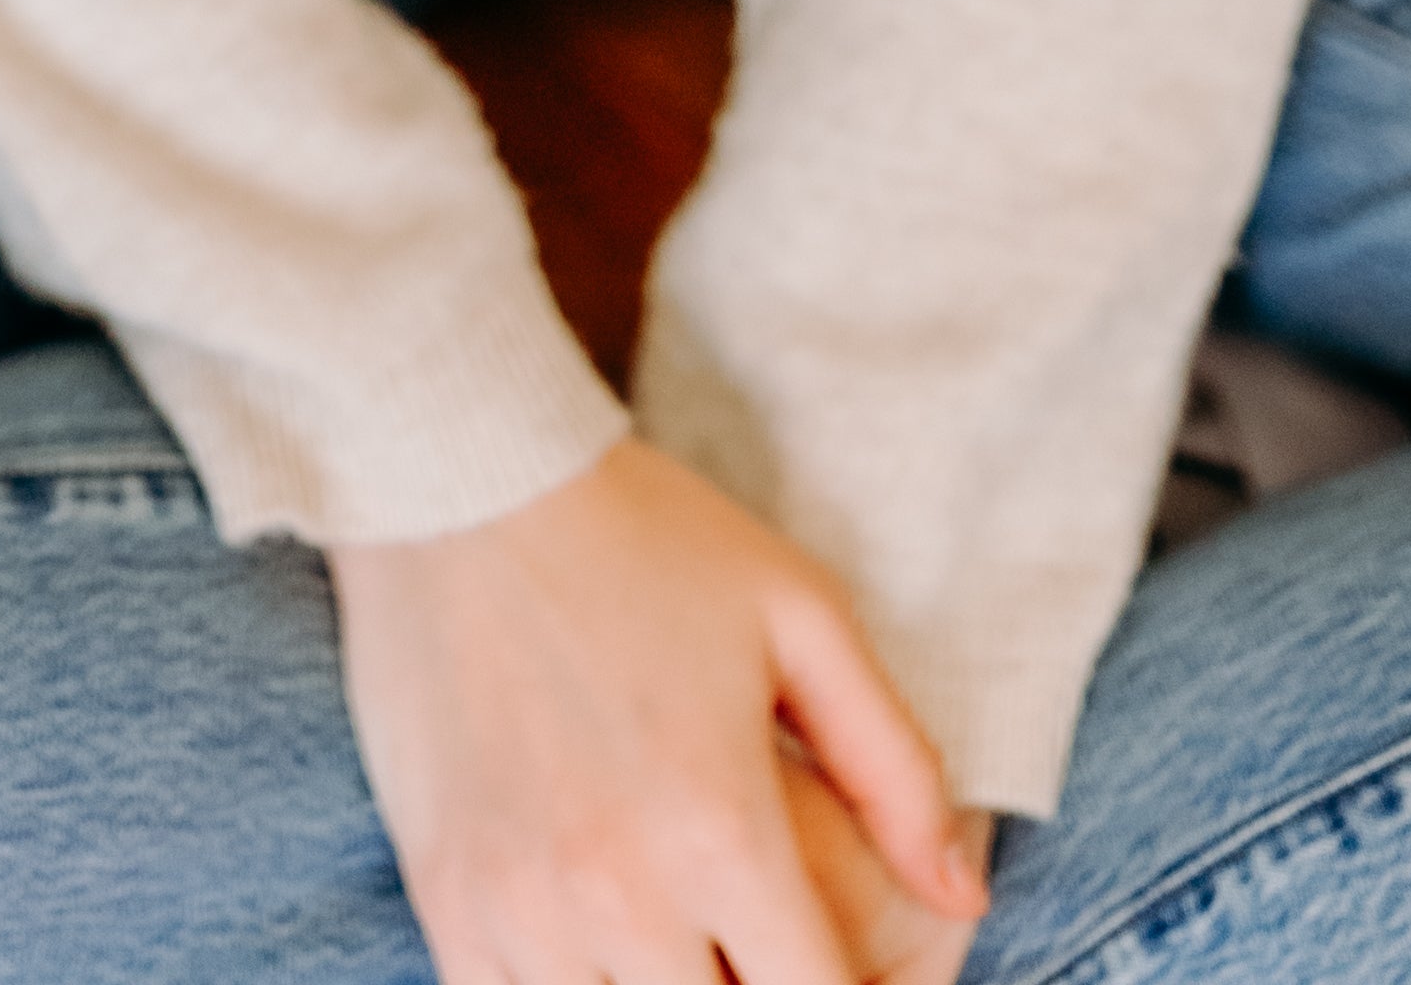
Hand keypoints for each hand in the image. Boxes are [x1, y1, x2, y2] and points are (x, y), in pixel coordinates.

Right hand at [327, 433, 990, 984]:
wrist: (459, 475)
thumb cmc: (643, 536)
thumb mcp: (800, 616)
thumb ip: (896, 768)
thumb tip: (962, 899)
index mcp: (722, 831)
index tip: (843, 962)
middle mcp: (620, 896)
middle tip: (763, 936)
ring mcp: (521, 911)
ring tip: (683, 929)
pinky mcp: (447, 902)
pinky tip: (599, 936)